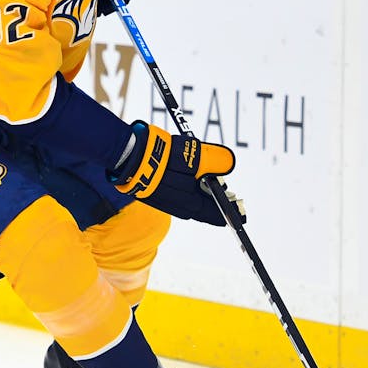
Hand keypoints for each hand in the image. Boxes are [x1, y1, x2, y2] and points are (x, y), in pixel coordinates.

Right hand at [110, 121, 235, 223]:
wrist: (127, 156)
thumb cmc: (162, 156)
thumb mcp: (193, 154)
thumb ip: (213, 160)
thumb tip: (229, 162)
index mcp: (189, 202)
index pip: (214, 212)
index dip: (228, 211)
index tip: (240, 212)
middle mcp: (177, 206)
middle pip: (201, 208)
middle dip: (213, 201)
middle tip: (223, 192)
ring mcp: (163, 200)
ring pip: (187, 202)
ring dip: (198, 195)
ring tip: (205, 184)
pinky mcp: (152, 194)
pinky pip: (174, 196)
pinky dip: (184, 190)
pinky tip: (184, 179)